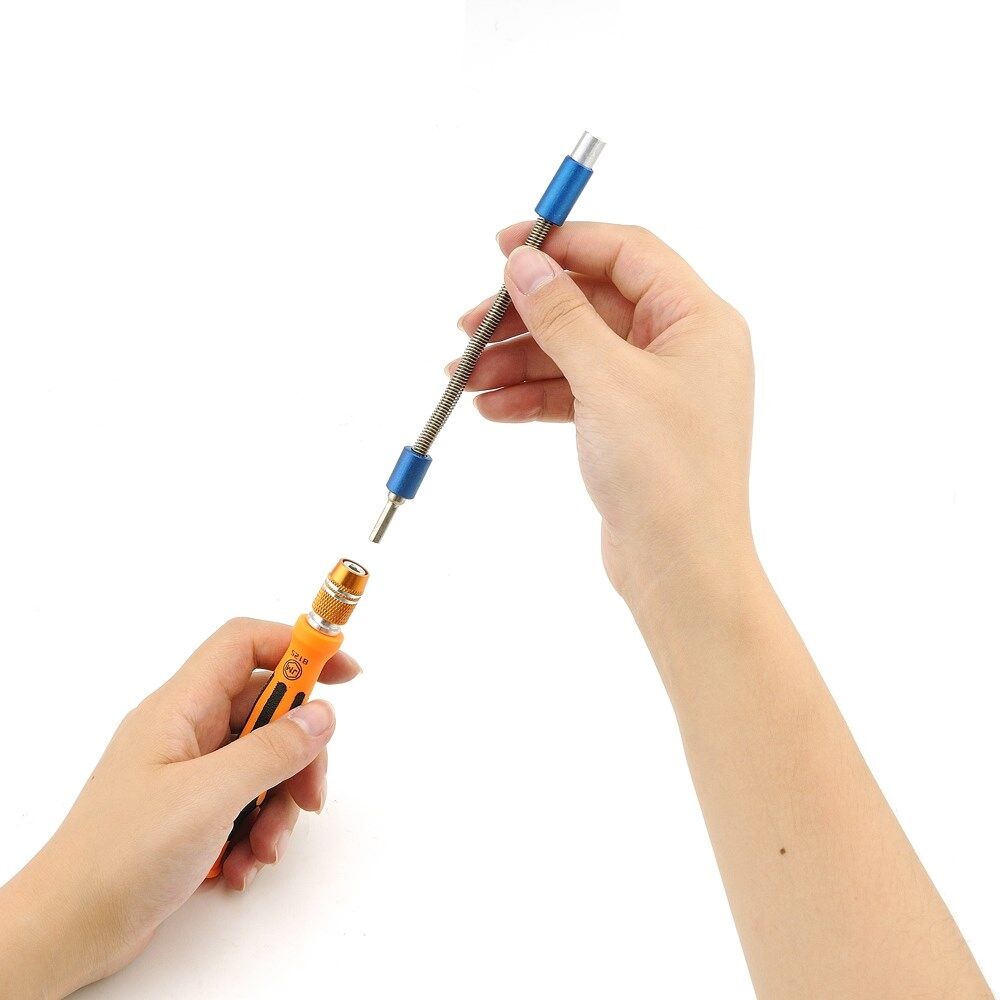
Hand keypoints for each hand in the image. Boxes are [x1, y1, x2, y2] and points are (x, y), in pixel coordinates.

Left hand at [0, 618, 360, 997]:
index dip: (299, 647)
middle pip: (265, 710)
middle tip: (311, 796)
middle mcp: (185, 731)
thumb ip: (272, 751)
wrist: (68, 929)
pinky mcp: (191, 812)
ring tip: (267, 848)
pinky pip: (246, 802)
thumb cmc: (124, 854)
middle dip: (298, 753)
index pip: (244, 646)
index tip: (345, 673)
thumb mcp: (209, 797)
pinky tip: (244, 865)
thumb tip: (323, 714)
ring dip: (279, 804)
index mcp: (179, 708)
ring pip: (262, 762)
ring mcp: (188, 773)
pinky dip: (257, 830)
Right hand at [454, 223, 754, 605]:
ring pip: (575, 352)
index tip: (505, 248)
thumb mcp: (607, 381)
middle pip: (591, 303)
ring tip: (463, 378)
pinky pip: (574, 393)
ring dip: (518, 361)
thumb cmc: (666, 474)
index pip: (626, 253)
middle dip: (526, 316)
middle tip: (468, 327)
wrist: (681, 568)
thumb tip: (526, 262)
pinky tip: (492, 408)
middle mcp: (680, 347)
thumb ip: (562, 315)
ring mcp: (653, 389)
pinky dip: (532, 397)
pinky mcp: (629, 427)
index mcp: (697, 320)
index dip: (564, 242)